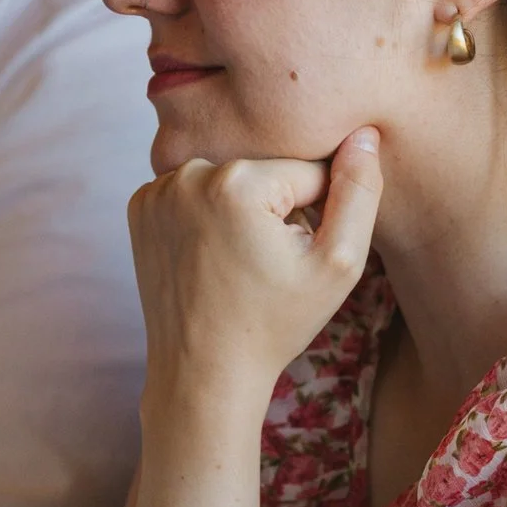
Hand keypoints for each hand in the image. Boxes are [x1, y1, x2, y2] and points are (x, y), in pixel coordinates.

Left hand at [126, 127, 382, 398]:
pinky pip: (196, 192)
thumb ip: (359, 192)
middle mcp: (190, 173)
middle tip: (265, 264)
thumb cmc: (274, 324)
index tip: (295, 258)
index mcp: (239, 181)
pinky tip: (211, 256)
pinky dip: (208, 215)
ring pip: (231, 179)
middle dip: (277, 209)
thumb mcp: (337, 264)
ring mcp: (157, 189)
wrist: (203, 371)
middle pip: (266, 172)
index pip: (308, 171)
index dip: (317, 215)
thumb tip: (365, 135)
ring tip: (239, 262)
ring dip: (243, 209)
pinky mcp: (141, 207)